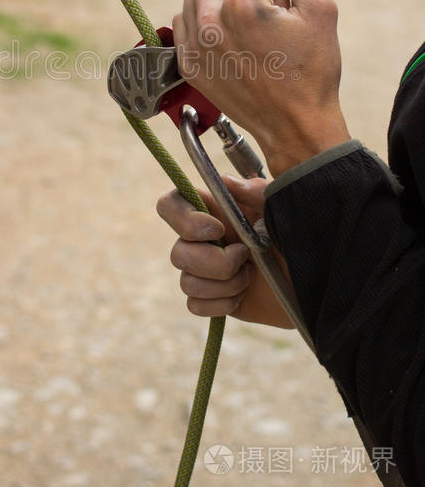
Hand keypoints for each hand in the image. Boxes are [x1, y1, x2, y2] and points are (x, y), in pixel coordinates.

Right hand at [157, 174, 294, 328]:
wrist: (315, 282)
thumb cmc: (300, 236)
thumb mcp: (281, 208)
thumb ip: (256, 191)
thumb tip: (226, 181)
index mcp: (214, 210)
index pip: (170, 205)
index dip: (183, 220)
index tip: (217, 229)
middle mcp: (202, 239)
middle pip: (177, 253)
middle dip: (215, 262)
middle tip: (246, 256)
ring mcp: (205, 271)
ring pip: (186, 283)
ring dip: (225, 284)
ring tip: (251, 277)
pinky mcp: (211, 298)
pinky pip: (195, 305)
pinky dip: (222, 303)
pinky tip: (243, 295)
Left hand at [172, 0, 349, 175]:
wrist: (294, 126)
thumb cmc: (312, 69)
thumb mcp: (321, 9)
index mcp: (243, 5)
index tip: (283, 3)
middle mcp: (210, 21)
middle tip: (255, 1)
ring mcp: (194, 44)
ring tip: (245, 26)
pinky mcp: (187, 63)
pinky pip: (183, 21)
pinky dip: (203, 22)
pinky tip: (228, 40)